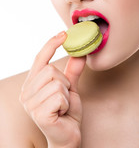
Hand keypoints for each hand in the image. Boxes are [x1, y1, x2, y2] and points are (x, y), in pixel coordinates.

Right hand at [19, 31, 85, 147]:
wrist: (68, 137)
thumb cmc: (66, 113)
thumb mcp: (71, 88)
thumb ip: (73, 71)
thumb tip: (80, 53)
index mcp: (32, 84)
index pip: (39, 59)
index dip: (51, 45)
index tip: (63, 34)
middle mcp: (26, 93)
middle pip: (51, 70)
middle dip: (65, 82)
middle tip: (64, 96)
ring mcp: (30, 104)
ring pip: (57, 82)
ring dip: (66, 94)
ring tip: (63, 105)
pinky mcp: (39, 114)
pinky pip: (60, 95)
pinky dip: (67, 103)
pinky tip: (62, 113)